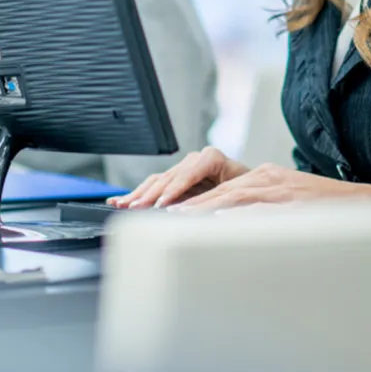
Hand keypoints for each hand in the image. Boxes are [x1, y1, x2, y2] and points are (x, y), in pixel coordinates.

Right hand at [107, 146, 249, 208]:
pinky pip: (153, 186)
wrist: (251, 190)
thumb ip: (225, 201)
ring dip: (139, 195)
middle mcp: (194, 160)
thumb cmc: (248, 192)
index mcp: (212, 158)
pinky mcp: (174, 181)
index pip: (190, 172)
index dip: (176, 189)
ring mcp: (182, 169)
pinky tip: (119, 200)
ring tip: (122, 205)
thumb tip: (209, 213)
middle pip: (169, 177)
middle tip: (137, 208)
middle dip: (152, 194)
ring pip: (157, 181)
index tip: (164, 204)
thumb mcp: (242, 195)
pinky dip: (137, 194)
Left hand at [163, 163, 370, 210]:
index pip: (212, 186)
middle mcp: (265, 178)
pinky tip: (217, 220)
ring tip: (172, 217)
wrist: (369, 210)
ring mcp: (279, 187)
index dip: (183, 197)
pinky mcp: (293, 199)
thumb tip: (217, 232)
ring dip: (200, 206)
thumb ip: (251, 218)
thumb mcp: (282, 213)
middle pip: (214, 186)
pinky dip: (237, 213)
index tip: (156, 211)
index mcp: (260, 180)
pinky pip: (260, 206)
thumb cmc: (324, 218)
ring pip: (231, 193)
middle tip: (151, 213)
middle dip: (181, 200)